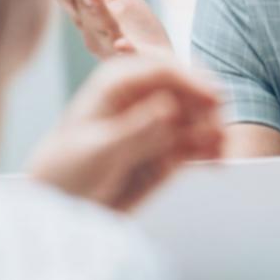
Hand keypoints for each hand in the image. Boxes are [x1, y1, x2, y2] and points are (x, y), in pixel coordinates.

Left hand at [29, 56, 223, 211]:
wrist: (60, 208)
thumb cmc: (64, 173)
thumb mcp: (97, 151)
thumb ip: (134, 130)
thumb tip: (169, 107)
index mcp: (117, 84)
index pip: (163, 71)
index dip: (193, 81)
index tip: (215, 99)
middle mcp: (142, 97)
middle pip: (188, 91)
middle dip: (207, 109)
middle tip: (218, 133)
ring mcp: (157, 123)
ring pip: (198, 118)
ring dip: (212, 132)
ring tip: (219, 154)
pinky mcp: (167, 149)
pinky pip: (196, 144)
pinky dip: (209, 151)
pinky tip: (216, 163)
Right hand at [48, 0, 173, 58]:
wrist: (163, 72)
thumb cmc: (137, 31)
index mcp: (85, 12)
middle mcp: (90, 28)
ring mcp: (109, 45)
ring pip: (99, 23)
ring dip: (93, 7)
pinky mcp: (132, 62)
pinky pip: (126, 57)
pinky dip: (123, 50)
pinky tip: (123, 44)